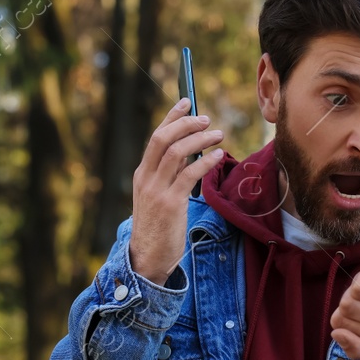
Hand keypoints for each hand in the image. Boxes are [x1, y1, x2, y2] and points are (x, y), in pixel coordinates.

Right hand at [128, 98, 224, 285]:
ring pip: (177, 152)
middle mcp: (146, 178)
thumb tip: (190, 153)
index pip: (155, 137)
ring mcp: (157, 191)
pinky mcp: (171, 204)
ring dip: (200, 139)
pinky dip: (205, 162)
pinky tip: (218, 157)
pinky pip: (189, 175)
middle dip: (186, 124)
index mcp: (141, 174)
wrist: (147, 258)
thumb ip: (168, 176)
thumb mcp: (156, 197)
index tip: (186, 102)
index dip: (171, 117)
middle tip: (206, 120)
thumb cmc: (156, 228)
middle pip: (163, 139)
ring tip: (218, 135)